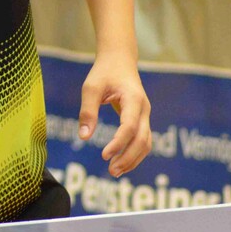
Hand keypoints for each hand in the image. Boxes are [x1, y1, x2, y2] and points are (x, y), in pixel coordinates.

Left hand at [77, 58, 151, 176]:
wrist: (119, 60)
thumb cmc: (104, 72)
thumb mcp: (91, 87)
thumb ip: (88, 111)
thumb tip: (84, 137)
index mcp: (133, 99)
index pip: (129, 126)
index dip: (118, 143)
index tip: (104, 155)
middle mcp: (144, 109)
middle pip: (142, 140)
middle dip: (128, 158)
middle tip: (111, 171)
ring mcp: (145, 115)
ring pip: (146, 143)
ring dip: (133, 159)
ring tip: (114, 171)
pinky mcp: (142, 119)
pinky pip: (143, 140)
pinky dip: (134, 154)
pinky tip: (120, 162)